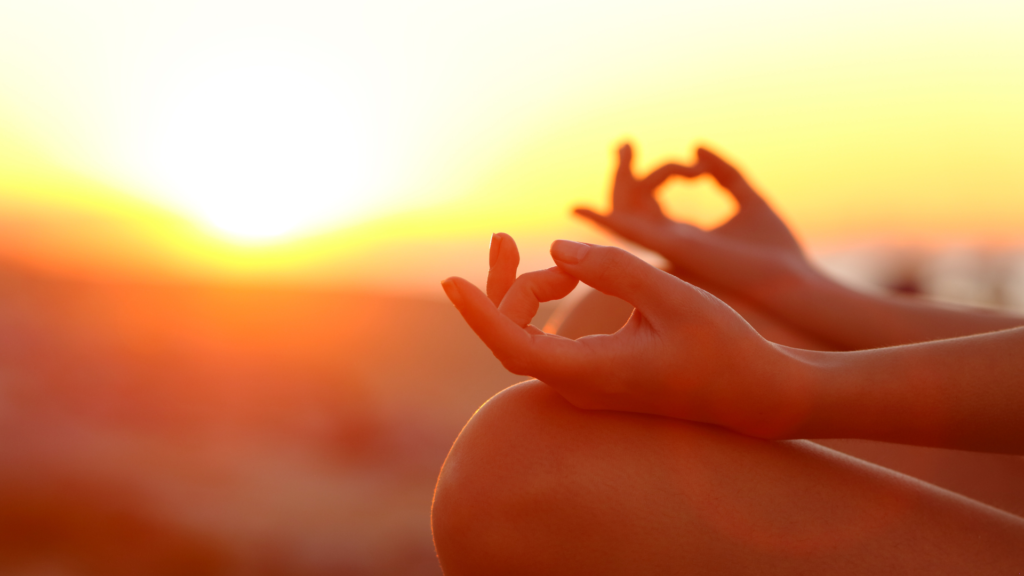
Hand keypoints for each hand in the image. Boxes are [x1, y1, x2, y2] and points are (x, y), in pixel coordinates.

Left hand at [442, 234, 809, 438]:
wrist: (756, 393)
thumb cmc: (723, 348)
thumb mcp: (671, 298)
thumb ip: (613, 269)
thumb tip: (558, 248)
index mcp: (591, 373)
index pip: (511, 344)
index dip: (478, 311)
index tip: (450, 280)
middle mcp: (577, 386)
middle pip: (510, 334)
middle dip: (504, 284)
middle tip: (502, 236)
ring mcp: (583, 386)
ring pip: (526, 336)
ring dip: (531, 291)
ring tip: (569, 264)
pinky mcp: (594, 376)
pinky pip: (545, 340)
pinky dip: (545, 306)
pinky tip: (564, 278)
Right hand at [575, 144, 816, 302]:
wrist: (794, 282)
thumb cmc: (777, 250)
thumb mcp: (749, 198)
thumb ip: (724, 172)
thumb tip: (696, 146)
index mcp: (684, 237)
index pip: (652, 205)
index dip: (659, 174)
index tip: (695, 165)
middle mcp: (669, 246)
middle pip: (631, 208)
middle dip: (625, 174)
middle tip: (626, 143)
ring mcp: (668, 250)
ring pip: (627, 213)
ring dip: (624, 179)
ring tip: (627, 148)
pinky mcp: (674, 250)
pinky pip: (629, 234)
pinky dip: (604, 221)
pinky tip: (580, 210)